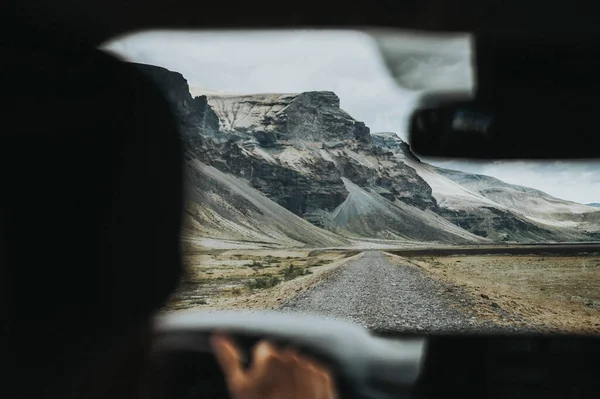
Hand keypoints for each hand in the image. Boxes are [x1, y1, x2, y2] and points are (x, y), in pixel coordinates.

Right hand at [210, 334, 336, 398]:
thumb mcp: (240, 387)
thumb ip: (229, 358)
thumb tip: (216, 336)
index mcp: (270, 356)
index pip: (264, 350)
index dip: (261, 366)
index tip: (261, 383)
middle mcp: (292, 356)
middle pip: (282, 356)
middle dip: (279, 369)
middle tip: (274, 393)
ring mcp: (310, 366)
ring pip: (298, 364)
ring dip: (294, 375)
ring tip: (289, 397)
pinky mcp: (325, 377)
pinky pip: (314, 372)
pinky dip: (310, 382)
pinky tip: (303, 397)